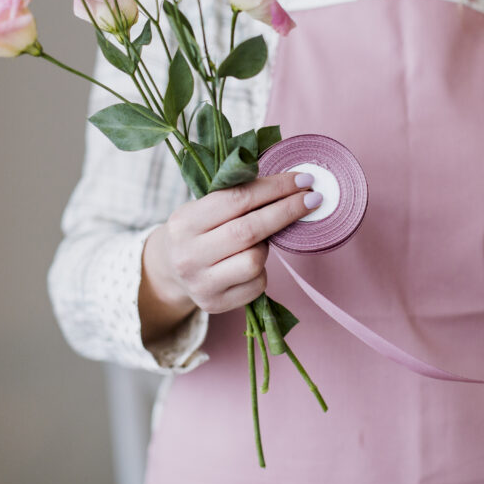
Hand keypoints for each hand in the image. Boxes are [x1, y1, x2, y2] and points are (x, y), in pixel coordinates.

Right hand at [139, 172, 322, 342]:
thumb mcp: (205, 208)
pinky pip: (257, 284)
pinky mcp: (215, 303)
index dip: (275, 188)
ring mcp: (201, 283)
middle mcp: (188, 254)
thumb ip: (238, 196)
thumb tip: (292, 184)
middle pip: (250, 230)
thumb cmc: (200, 231)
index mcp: (184, 222)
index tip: (304, 180)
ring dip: (268, 246)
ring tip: (260, 240)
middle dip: (287, 210)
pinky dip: (263, 271)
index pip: (237, 199)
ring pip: (255, 260)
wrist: (171, 271)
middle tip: (313, 199)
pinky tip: (252, 262)